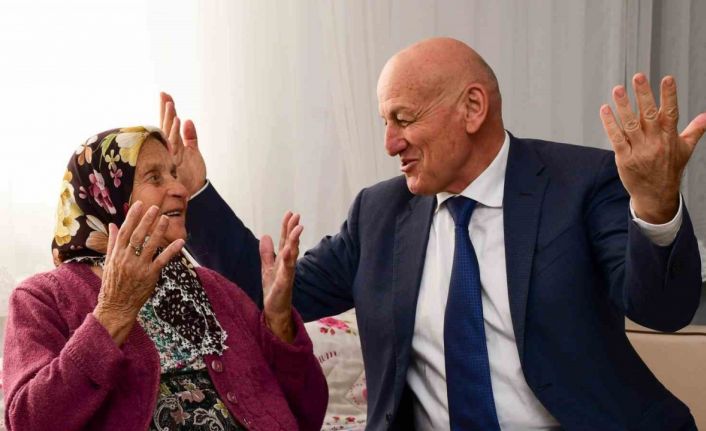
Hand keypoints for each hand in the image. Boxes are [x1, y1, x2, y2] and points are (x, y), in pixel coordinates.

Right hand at [93, 201, 184, 344]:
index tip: (139, 204)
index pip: (125, 231)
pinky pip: (162, 260)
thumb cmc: (112, 284)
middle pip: (138, 235)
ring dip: (159, 231)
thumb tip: (111, 225)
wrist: (116, 307)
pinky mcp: (150, 275)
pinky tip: (180, 241)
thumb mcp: (108, 262)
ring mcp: (139, 267)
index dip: (132, 217)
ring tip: (166, 219)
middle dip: (146, 220)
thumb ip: (112, 243)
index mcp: (116, 254)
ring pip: (150, 245)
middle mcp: (127, 258)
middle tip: (155, 207)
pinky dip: (172, 250)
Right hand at [160, 92, 206, 195]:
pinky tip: (178, 120)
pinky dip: (175, 132)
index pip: (168, 124)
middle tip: (164, 94)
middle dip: (165, 110)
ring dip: (169, 117)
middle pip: (165, 126)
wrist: (195, 193)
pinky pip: (175, 143)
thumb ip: (191, 137)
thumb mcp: (194, 153)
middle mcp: (170, 148)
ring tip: (171, 104)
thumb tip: (188, 121)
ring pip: (168, 132)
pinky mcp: (176, 160)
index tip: (165, 95)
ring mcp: (171, 153)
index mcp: (173, 144)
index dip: (166, 110)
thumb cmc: (192, 176)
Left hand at [259, 212, 302, 342]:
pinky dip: (287, 261)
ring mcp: (287, 274)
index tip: (290, 213)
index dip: (287, 227)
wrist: (275, 311)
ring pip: (292, 255)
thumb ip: (267, 253)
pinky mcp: (284, 284)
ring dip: (295, 242)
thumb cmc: (273, 290)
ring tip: (297, 229)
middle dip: (293, 230)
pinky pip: (287, 271)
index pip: (285, 240)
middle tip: (297, 216)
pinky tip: (287, 251)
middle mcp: (287, 265)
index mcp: (283, 260)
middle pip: (291, 244)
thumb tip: (266, 235)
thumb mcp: (267, 268)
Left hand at [600, 74, 705, 223]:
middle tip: (638, 77)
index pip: (671, 112)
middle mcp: (655, 142)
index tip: (668, 78)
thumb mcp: (685, 149)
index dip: (669, 95)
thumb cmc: (670, 169)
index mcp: (670, 137)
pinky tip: (605, 110)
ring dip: (623, 106)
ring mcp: (639, 150)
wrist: (656, 196)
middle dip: (644, 95)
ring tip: (618, 89)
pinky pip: (616, 138)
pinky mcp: (624, 158)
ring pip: (630, 124)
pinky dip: (610, 124)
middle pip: (649, 115)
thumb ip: (695, 130)